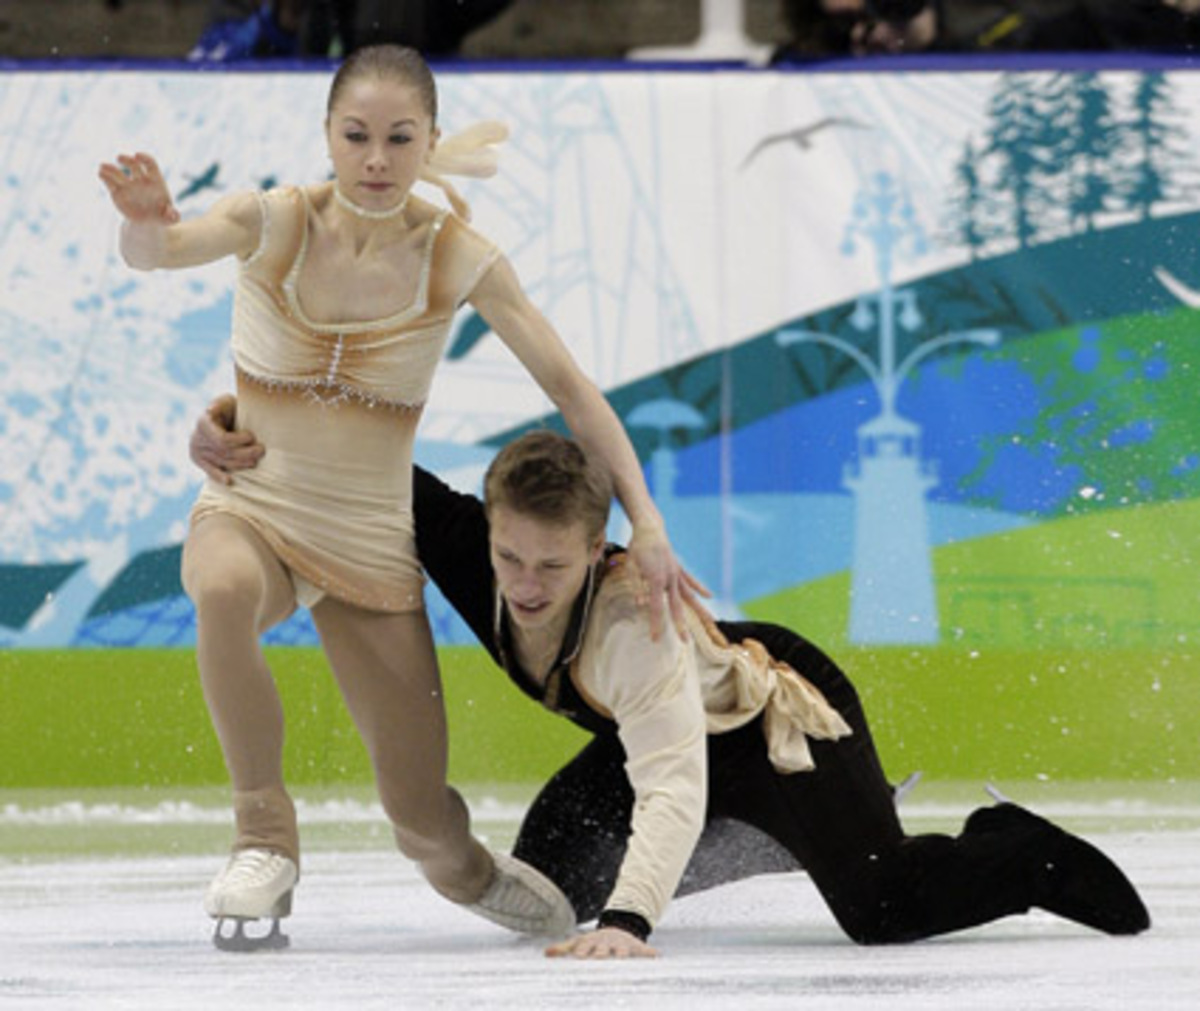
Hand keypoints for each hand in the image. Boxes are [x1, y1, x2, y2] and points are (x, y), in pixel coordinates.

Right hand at [98, 152, 179, 224]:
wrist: (148, 223)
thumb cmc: (162, 216)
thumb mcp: (170, 219)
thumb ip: (173, 217)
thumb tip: (174, 215)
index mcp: (155, 180)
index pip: (150, 163)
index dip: (145, 158)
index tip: (137, 155)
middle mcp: (140, 179)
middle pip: (133, 164)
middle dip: (127, 160)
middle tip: (119, 158)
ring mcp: (127, 184)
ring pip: (118, 172)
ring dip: (110, 168)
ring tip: (103, 166)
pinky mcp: (116, 192)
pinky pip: (109, 182)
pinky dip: (104, 177)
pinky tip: (101, 173)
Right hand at [189, 395, 263, 484]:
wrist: (219, 417)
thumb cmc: (228, 408)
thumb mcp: (226, 401)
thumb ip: (221, 404)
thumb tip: (211, 410)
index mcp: (203, 423)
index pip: (223, 440)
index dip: (239, 440)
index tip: (252, 436)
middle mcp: (196, 438)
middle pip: (225, 453)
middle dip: (246, 453)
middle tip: (261, 450)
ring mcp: (197, 451)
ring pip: (222, 462)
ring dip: (240, 464)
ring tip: (255, 461)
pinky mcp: (199, 460)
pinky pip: (209, 471)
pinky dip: (219, 476)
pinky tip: (229, 481)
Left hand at [544, 927, 658, 959]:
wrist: (617, 930)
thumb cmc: (594, 943)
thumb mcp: (579, 943)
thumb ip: (563, 949)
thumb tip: (546, 953)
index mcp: (593, 945)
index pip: (586, 950)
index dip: (583, 953)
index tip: (578, 957)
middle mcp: (607, 945)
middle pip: (603, 951)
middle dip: (601, 954)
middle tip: (599, 959)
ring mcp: (621, 946)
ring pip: (623, 952)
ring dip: (624, 955)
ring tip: (626, 958)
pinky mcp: (635, 947)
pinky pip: (644, 951)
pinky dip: (650, 953)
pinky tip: (656, 956)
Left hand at [626, 522, 710, 641]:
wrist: (649, 529)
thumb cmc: (637, 549)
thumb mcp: (631, 568)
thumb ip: (636, 587)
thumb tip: (641, 605)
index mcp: (656, 580)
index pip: (656, 607)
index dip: (656, 624)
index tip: (655, 639)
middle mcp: (670, 579)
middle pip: (677, 607)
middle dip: (681, 625)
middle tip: (685, 642)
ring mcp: (676, 574)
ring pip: (690, 596)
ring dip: (700, 610)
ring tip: (711, 622)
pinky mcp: (679, 569)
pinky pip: (690, 581)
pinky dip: (700, 588)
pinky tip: (709, 596)